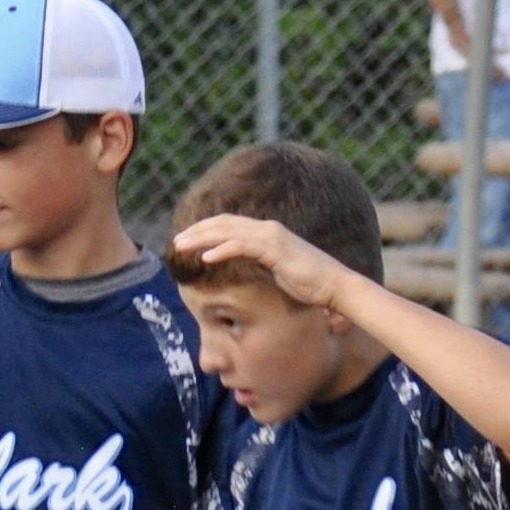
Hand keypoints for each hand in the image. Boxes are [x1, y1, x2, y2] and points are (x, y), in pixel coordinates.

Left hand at [166, 213, 346, 310]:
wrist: (334, 286)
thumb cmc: (309, 283)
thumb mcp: (278, 271)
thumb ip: (261, 265)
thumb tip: (246, 271)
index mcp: (266, 233)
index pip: (229, 225)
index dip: (206, 229)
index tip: (187, 239)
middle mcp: (267, 229)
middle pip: (224, 223)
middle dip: (197, 230)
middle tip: (176, 240)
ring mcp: (272, 237)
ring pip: (228, 231)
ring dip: (202, 238)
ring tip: (181, 246)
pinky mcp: (275, 250)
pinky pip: (242, 246)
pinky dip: (222, 250)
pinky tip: (205, 258)